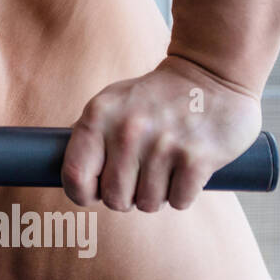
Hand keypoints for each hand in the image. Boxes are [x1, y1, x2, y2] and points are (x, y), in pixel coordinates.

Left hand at [61, 55, 262, 211]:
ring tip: (164, 168)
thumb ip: (88, 137)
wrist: (210, 75)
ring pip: (149, 204)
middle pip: (115, 199)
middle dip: (128, 197)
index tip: (95, 192)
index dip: (83, 194)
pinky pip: (179, 201)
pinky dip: (182, 194)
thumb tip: (69, 177)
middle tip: (140, 177)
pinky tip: (185, 169)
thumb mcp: (111, 104)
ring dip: (158, 195)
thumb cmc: (153, 98)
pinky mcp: (197, 158)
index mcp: (98, 116)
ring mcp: (163, 145)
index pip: (75, 176)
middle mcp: (127, 130)